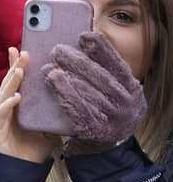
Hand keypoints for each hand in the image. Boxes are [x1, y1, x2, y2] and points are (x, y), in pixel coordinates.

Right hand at [0, 48, 59, 162]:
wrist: (20, 169)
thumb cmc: (32, 148)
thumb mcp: (50, 129)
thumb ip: (56, 116)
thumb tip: (73, 104)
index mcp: (18, 104)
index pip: (17, 81)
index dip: (17, 65)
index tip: (22, 50)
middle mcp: (7, 106)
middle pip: (9, 82)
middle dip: (15, 66)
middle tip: (23, 52)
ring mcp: (0, 115)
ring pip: (4, 93)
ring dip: (12, 81)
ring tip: (19, 69)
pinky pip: (1, 112)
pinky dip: (8, 104)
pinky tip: (17, 97)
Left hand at [43, 31, 146, 155]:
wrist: (108, 146)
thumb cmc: (106, 110)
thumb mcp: (114, 90)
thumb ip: (102, 71)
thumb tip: (83, 43)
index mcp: (131, 88)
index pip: (116, 63)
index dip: (100, 48)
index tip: (84, 35)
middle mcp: (126, 102)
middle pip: (98, 75)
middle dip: (75, 60)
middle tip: (56, 50)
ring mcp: (113, 118)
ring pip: (87, 91)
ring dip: (65, 76)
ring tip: (49, 67)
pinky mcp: (96, 130)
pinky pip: (78, 108)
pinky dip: (64, 92)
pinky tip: (52, 81)